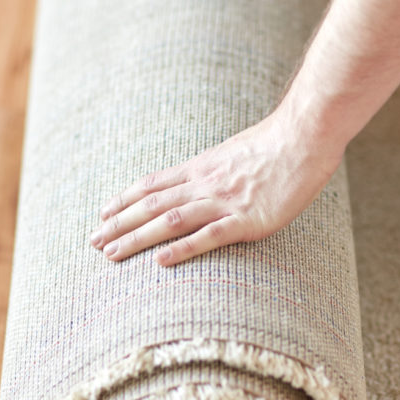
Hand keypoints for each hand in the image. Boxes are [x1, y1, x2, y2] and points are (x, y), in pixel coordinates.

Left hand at [89, 111, 341, 265]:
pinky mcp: (248, 220)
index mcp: (202, 167)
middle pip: (151, 205)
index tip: (102, 213)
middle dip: (119, 224)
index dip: (124, 199)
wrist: (305, 137)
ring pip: (170, 221)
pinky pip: (209, 236)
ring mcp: (225, 201)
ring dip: (137, 239)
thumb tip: (199, 178)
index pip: (153, 185)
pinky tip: (161, 262)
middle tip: (93, 242)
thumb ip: (214, 168)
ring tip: (111, 255)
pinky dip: (183, 249)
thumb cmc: (277, 144)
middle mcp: (205, 183)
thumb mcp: (234, 151)